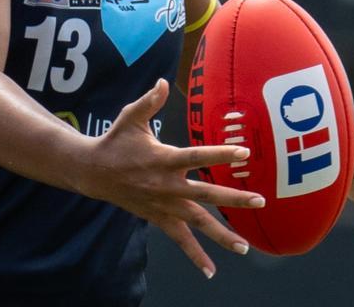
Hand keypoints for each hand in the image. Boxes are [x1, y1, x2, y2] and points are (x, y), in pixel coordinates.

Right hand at [76, 78, 264, 277]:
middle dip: (234, 197)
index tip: (245, 153)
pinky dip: (194, 255)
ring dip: (222, 234)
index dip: (220, 153)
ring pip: (197, 222)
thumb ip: (149, 101)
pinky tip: (210, 271)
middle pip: (205, 193)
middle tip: (260, 199)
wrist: (93, 172)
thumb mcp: (130, 118)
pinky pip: (180, 239)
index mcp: (163, 158)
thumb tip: (163, 82)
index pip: (196, 156)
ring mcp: (163, 204)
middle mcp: (166, 185)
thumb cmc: (116, 141)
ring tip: (245, 247)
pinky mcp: (158, 217)